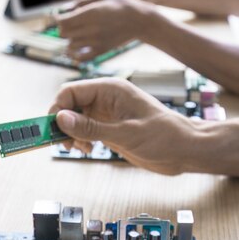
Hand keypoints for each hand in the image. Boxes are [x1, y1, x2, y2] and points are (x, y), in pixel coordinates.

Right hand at [49, 78, 198, 174]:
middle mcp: (106, 99)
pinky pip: (85, 130)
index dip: (57, 108)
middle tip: (65, 143)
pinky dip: (81, 140)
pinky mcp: (110, 128)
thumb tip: (61, 119)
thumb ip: (92, 127)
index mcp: (110, 89)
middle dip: (63, 124)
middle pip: (69, 105)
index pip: (71, 91)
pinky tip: (89, 148)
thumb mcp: (126, 133)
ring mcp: (107, 114)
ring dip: (71, 134)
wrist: (185, 150)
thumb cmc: (164, 135)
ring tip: (80, 148)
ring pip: (75, 119)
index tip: (53, 129)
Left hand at [56, 0, 156, 60]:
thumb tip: (65, 9)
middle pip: (63, 34)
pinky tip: (78, 48)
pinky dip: (76, 54)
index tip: (62, 15)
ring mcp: (96, 42)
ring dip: (70, 40)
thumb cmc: (121, 5)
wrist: (140, 21)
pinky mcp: (101, 51)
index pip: (62, 22)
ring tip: (77, 34)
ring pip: (70, 46)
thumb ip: (82, 2)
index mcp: (90, 14)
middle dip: (63, 28)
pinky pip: (81, 58)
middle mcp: (92, 30)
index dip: (59, 18)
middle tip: (70, 23)